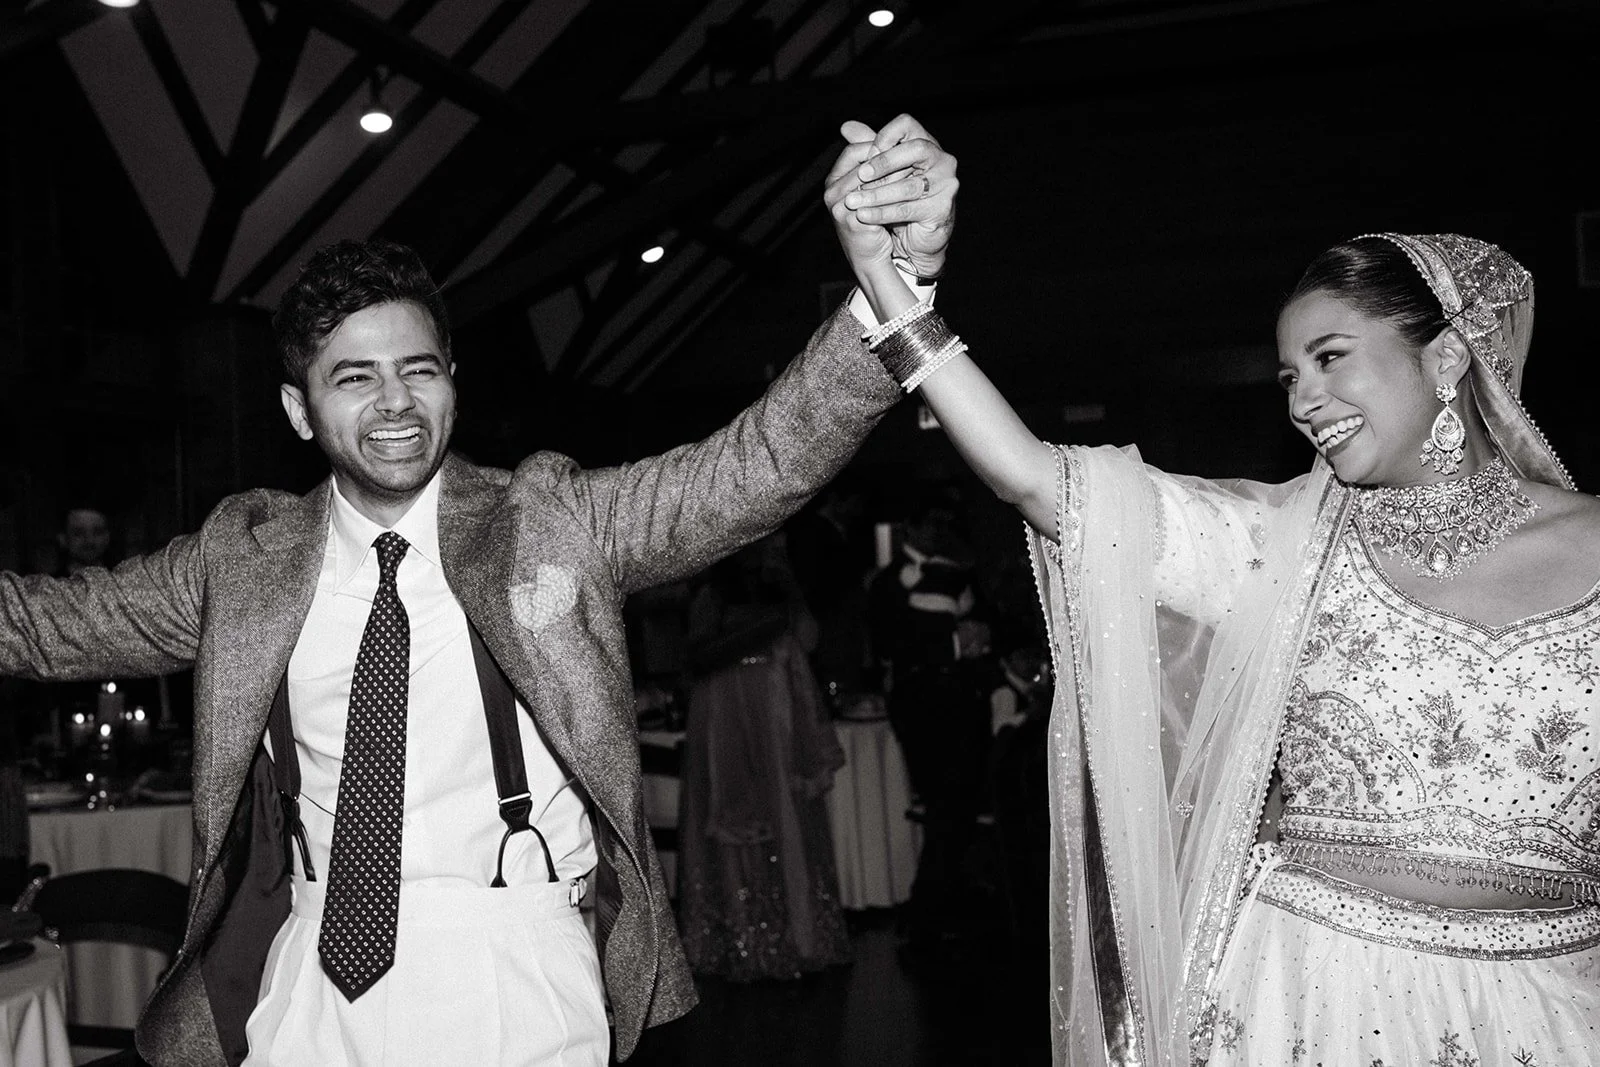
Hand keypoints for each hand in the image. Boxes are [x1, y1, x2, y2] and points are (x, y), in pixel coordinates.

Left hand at [836, 114, 957, 279]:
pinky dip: (882, 212)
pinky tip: (864, 215)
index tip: (866, 155)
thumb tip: (846, 126)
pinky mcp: (942, 208)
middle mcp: (942, 160)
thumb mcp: (881, 173)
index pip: (907, 124)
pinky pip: (908, 209)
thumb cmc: (898, 202)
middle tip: (861, 175)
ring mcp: (946, 184)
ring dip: (877, 193)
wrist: (913, 241)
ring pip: (909, 184)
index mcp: (926, 145)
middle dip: (884, 162)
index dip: (884, 137)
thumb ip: (868, 148)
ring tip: (853, 200)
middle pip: (915, 149)